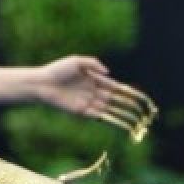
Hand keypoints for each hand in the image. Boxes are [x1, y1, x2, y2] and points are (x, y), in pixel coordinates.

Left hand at [30, 56, 157, 139]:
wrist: (42, 83)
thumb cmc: (57, 69)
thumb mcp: (76, 61)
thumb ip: (93, 64)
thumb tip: (109, 73)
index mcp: (94, 79)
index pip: (114, 87)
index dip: (126, 91)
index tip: (139, 96)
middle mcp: (93, 91)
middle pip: (114, 99)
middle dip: (127, 104)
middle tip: (141, 109)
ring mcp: (87, 102)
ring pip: (109, 109)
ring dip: (121, 114)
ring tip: (135, 119)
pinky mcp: (80, 111)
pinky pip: (98, 116)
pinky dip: (109, 119)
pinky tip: (120, 122)